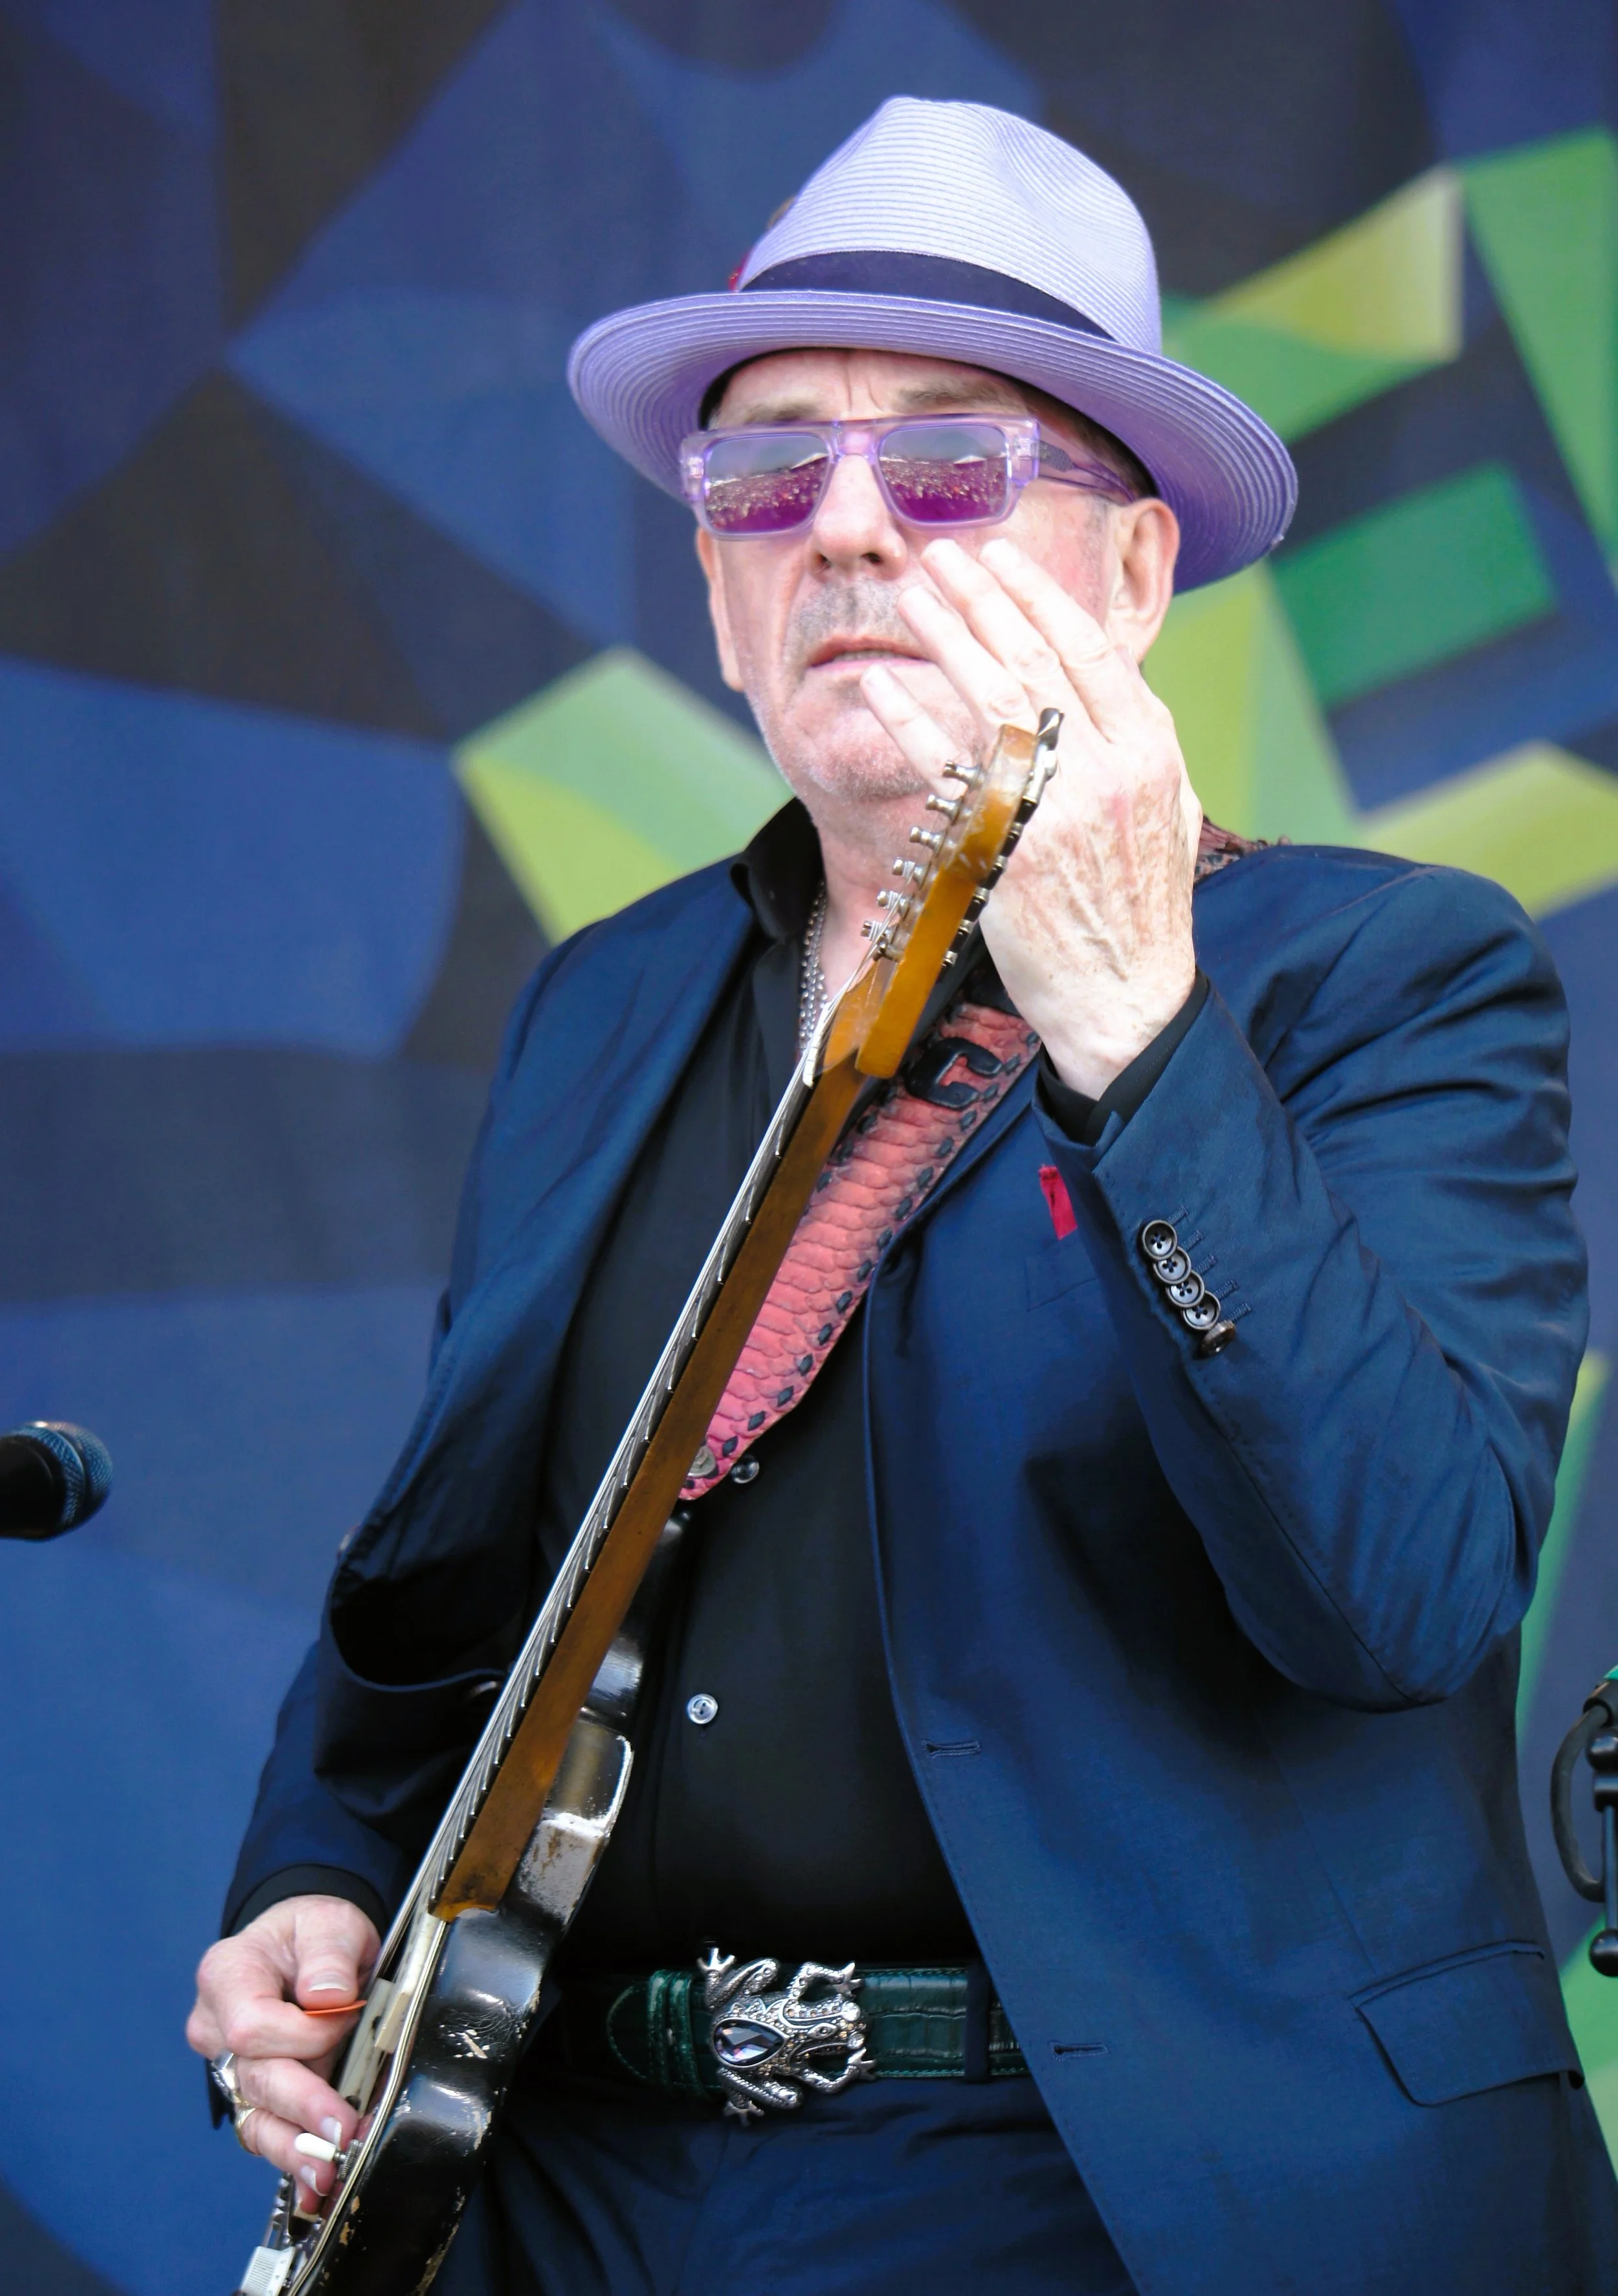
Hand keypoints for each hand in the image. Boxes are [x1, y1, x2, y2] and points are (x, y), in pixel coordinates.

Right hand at [187, 1895, 377, 2208]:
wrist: (309, 1943)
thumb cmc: (313, 1931)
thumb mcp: (328, 1922)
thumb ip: (327, 1953)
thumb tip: (327, 1996)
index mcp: (227, 1976)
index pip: (250, 2024)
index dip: (300, 2034)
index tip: (343, 2020)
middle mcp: (217, 2026)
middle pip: (253, 2077)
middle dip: (301, 2107)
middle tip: (340, 2133)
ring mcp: (231, 2065)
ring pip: (255, 2115)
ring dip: (294, 2148)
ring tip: (326, 2174)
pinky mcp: (254, 2092)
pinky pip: (266, 2129)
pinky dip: (292, 2156)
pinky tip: (315, 2183)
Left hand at [860, 534, 1200, 1098]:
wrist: (1127, 1000)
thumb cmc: (1139, 907)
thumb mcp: (1163, 810)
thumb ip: (1132, 744)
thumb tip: (1101, 682)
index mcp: (1150, 752)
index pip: (1091, 648)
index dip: (1039, 595)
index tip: (1001, 556)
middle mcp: (1107, 770)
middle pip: (1034, 657)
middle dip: (982, 596)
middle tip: (939, 554)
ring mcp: (1056, 809)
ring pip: (990, 696)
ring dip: (943, 636)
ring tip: (908, 594)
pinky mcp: (1006, 850)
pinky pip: (946, 768)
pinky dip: (908, 720)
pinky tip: (878, 688)